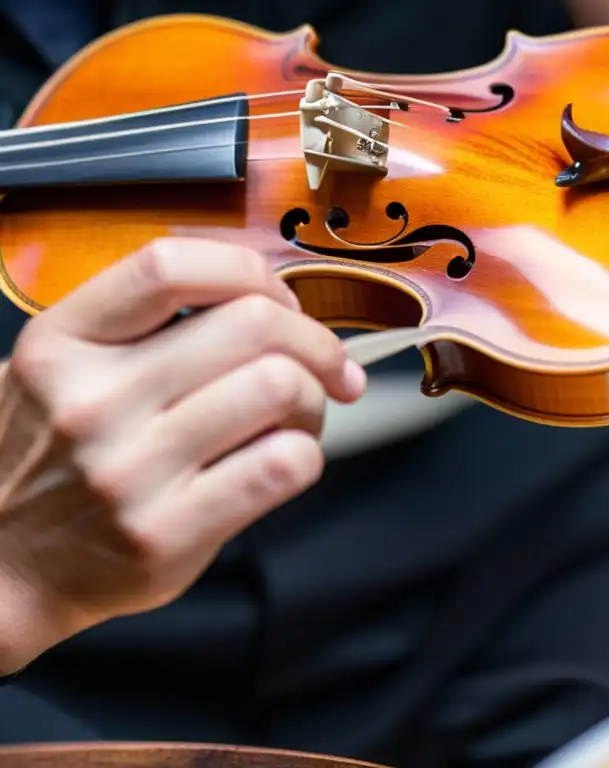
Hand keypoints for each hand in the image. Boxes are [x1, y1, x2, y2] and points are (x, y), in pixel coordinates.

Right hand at [0, 238, 364, 672]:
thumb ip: (143, 328)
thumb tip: (271, 300)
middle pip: (252, 323)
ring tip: (298, 417)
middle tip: (324, 367)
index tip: (282, 301)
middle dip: (313, 341)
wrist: (4, 570)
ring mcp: (129, 470)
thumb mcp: (62, 371)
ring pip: (280, 386)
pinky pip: (285, 463)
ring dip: (313, 398)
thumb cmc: (52, 460)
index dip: (251, 272)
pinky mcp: (169, 531)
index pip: (171, 264)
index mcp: (63, 342)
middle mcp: (92, 400)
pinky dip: (307, 452)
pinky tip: (284, 459)